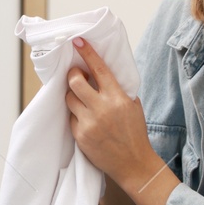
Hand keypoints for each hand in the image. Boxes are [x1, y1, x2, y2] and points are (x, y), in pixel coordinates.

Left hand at [64, 36, 164, 192]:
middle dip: (73, 74)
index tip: (77, 41)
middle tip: (76, 74)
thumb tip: (101, 71)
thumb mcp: (133, 106)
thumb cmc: (134, 132)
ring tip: (82, 98)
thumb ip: (118, 89)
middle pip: (75, 81)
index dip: (87, 52)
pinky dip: (76, 115)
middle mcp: (102, 108)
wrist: (133, 163)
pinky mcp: (79, 135)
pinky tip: (86, 119)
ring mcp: (89, 123)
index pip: (99, 69)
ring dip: (73, 94)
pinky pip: (70, 117)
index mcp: (117, 98)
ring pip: (69, 98)